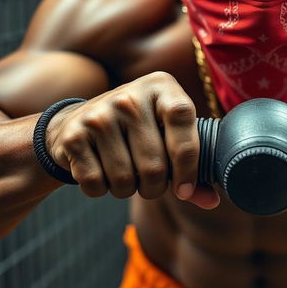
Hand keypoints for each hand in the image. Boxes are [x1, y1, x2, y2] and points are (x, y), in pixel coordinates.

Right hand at [45, 72, 219, 208]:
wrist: (77, 123)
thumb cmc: (137, 133)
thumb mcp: (166, 135)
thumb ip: (192, 167)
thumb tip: (212, 200)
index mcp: (162, 87)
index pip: (183, 119)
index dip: (188, 162)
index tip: (184, 189)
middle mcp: (129, 95)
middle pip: (155, 165)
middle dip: (155, 188)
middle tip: (149, 183)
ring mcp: (99, 114)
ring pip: (125, 179)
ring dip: (128, 190)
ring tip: (125, 175)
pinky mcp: (74, 135)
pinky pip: (96, 184)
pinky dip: (101, 190)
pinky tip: (101, 172)